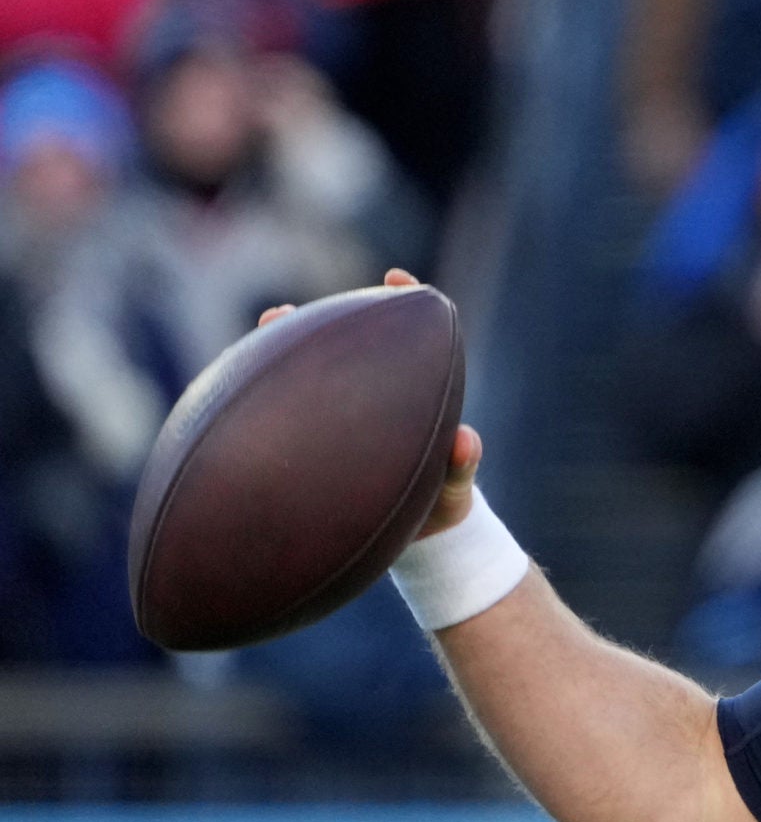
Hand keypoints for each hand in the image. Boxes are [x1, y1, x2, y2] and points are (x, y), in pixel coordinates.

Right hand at [259, 269, 482, 539]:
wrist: (415, 542)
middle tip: (283, 314)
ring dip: (277, 359)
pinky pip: (285, 422)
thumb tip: (467, 439)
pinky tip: (233, 401)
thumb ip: (463, 467)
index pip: (407, 338)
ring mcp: (336, 421)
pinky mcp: (312, 447)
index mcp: (408, 398)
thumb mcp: (454, 490)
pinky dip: (263, 407)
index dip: (401, 302)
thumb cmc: (440, 506)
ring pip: (303, 381)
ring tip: (254, 342)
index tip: (395, 279)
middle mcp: (367, 400)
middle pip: (340, 350)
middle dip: (314, 326)